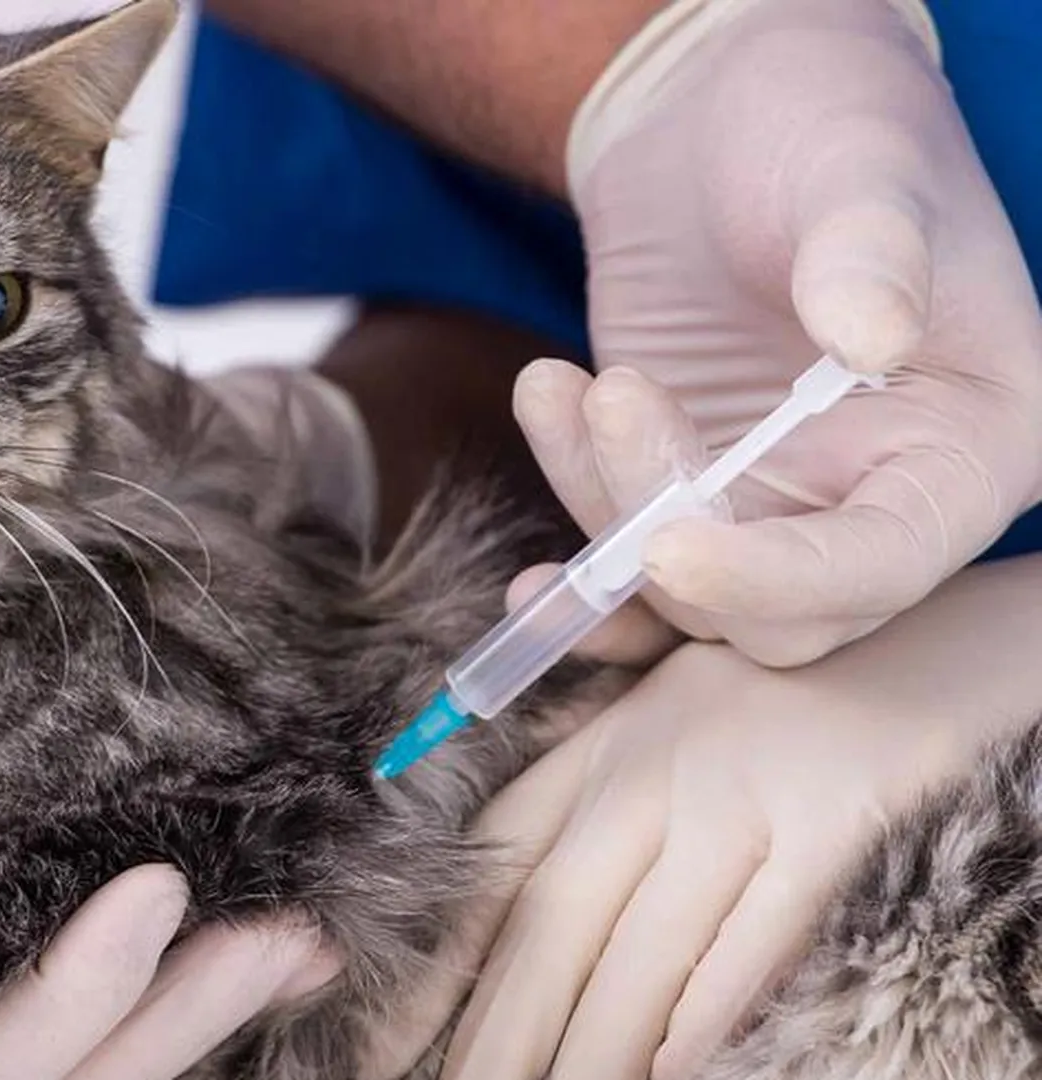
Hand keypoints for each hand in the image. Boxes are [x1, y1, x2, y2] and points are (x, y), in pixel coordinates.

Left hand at [429, 550, 1041, 1079]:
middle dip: (497, 1033)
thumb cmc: (774, 682)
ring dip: (593, 1049)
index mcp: (599, 746)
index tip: (384, 1041)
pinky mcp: (835, 819)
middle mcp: (654, 770)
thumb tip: (466, 735)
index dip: (437, 964)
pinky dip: (709, 1001)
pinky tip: (666, 1068)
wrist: (917, 620)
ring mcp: (743, 795)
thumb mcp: (656, 700)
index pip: (493, 868)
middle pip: (552, 923)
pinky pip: (761, 928)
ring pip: (644, 947)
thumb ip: (572, 751)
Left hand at [569, 0, 1041, 664]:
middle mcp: (881, 497)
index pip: (886, 561)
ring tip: (561, 383)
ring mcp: (777, 505)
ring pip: (684, 594)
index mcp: (970, 443)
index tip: (671, 548)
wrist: (721, 118)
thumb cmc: (822, 125)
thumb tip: (868, 340)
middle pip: (780, 612)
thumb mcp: (857, 168)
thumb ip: (870, 252)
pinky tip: (531, 563)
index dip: (779, 577)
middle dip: (671, 534)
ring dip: (604, 506)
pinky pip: (631, 578)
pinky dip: (579, 576)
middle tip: (614, 397)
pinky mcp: (688, 496)